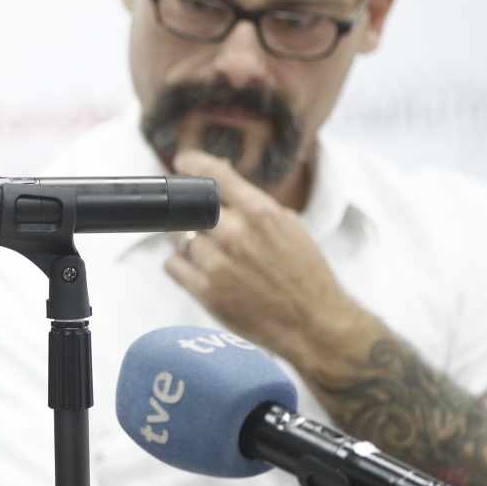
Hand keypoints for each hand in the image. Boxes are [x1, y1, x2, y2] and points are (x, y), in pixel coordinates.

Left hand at [165, 150, 365, 370]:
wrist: (314, 323)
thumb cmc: (305, 273)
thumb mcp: (289, 225)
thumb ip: (252, 202)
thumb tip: (221, 177)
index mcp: (261, 213)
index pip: (214, 176)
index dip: (193, 164)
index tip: (182, 162)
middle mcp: (237, 235)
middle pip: (190, 207)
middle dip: (190, 209)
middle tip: (195, 217)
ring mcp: (219, 265)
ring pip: (179, 237)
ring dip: (189, 240)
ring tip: (210, 252)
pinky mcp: (207, 293)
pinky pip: (172, 265)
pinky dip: (180, 264)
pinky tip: (198, 268)